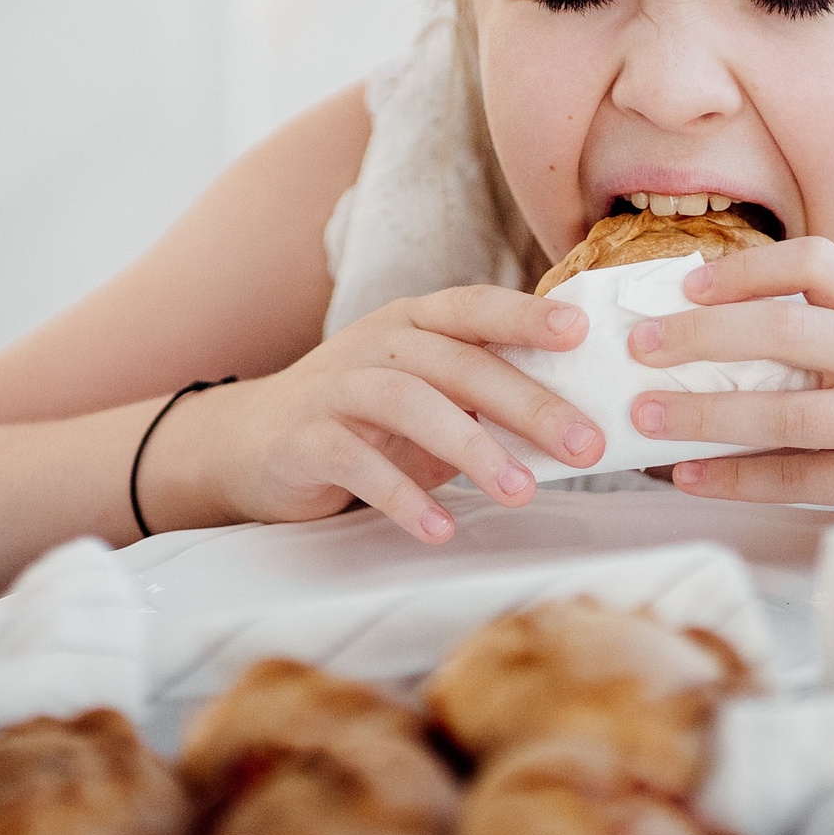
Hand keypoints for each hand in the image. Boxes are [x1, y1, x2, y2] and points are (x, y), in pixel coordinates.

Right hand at [172, 286, 600, 540]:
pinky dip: (403, 496)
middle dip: (528, 404)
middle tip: (584, 447)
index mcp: (413, 323)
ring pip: (411, 403)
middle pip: (459, 363)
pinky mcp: (306, 438)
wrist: (249, 442)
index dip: (526, 314)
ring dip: (473, 448)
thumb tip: (576, 419)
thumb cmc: (360, 418)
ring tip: (521, 493)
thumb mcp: (424, 394)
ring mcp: (337, 387)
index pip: (475, 307)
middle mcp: (376, 343)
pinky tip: (440, 528)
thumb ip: (483, 396)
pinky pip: (358, 463)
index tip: (580, 330)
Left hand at [620, 237, 833, 509]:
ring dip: (702, 414)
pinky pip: (791, 480)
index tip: (686, 283)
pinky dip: (731, 478)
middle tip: (640, 344)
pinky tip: (687, 474)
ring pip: (780, 414)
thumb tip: (717, 319)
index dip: (744, 267)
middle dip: (700, 334)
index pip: (816, 261)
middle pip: (784, 329)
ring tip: (644, 414)